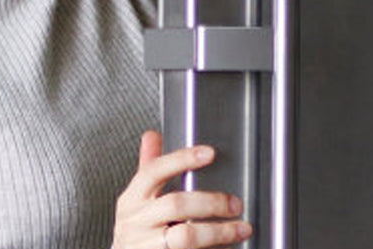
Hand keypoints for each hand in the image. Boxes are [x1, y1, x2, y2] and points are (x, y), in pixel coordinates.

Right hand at [113, 131, 252, 248]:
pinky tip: (224, 247)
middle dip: (212, 203)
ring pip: (185, 237)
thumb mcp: (137, 198)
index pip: (154, 171)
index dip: (182, 159)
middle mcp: (135, 223)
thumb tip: (152, 135)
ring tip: (240, 228)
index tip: (210, 153)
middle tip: (236, 204)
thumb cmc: (136, 228)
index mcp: (132, 199)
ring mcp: (144, 247)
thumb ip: (150, 167)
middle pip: (176, 205)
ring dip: (218, 232)